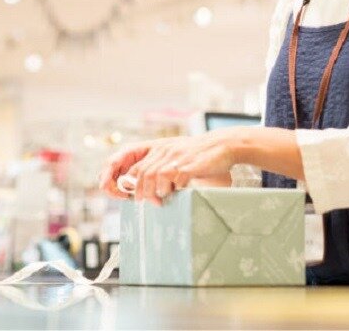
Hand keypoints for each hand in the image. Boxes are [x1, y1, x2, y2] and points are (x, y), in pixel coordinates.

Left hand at [98, 130, 239, 205]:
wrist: (224, 145)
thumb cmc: (202, 155)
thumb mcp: (179, 157)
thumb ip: (165, 168)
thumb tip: (152, 189)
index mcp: (160, 148)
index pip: (134, 164)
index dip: (126, 180)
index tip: (124, 193)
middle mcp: (164, 150)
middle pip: (141, 174)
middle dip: (140, 192)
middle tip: (146, 202)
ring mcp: (175, 157)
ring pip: (152, 177)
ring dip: (154, 192)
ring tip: (162, 199)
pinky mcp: (186, 165)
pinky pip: (171, 180)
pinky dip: (170, 189)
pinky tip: (176, 192)